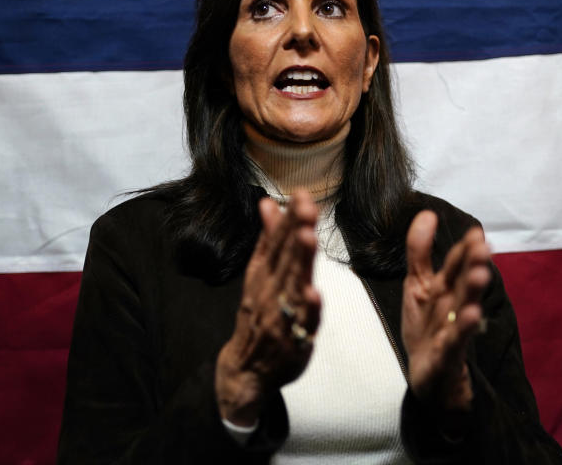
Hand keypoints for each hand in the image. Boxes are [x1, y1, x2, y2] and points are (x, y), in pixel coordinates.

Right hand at [215, 191, 321, 426]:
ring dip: (300, 262)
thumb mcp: (259, 273)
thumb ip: (268, 237)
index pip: (277, 240)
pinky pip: (303, 322)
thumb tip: (268, 202)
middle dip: (296, 230)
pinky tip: (315, 293)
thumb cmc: (258, 312)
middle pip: (285, 257)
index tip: (302, 194)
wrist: (246, 368)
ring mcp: (282, 313)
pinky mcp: (295, 337)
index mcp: (263, 272)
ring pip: (293, 283)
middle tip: (308, 206)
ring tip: (309, 238)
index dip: (289, 218)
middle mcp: (270, 289)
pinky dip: (309, 308)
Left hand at [402, 211, 491, 411]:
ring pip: (464, 308)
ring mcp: (452, 329)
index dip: (465, 248)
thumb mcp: (417, 284)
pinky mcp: (447, 354)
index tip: (476, 232)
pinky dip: (462, 329)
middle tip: (483, 247)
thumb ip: (420, 250)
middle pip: (464, 281)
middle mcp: (454, 305)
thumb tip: (428, 212)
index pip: (457, 263)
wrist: (428, 375)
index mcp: (446, 287)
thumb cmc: (427, 325)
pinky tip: (471, 316)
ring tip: (480, 275)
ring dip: (472, 293)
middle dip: (473, 264)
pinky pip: (455, 341)